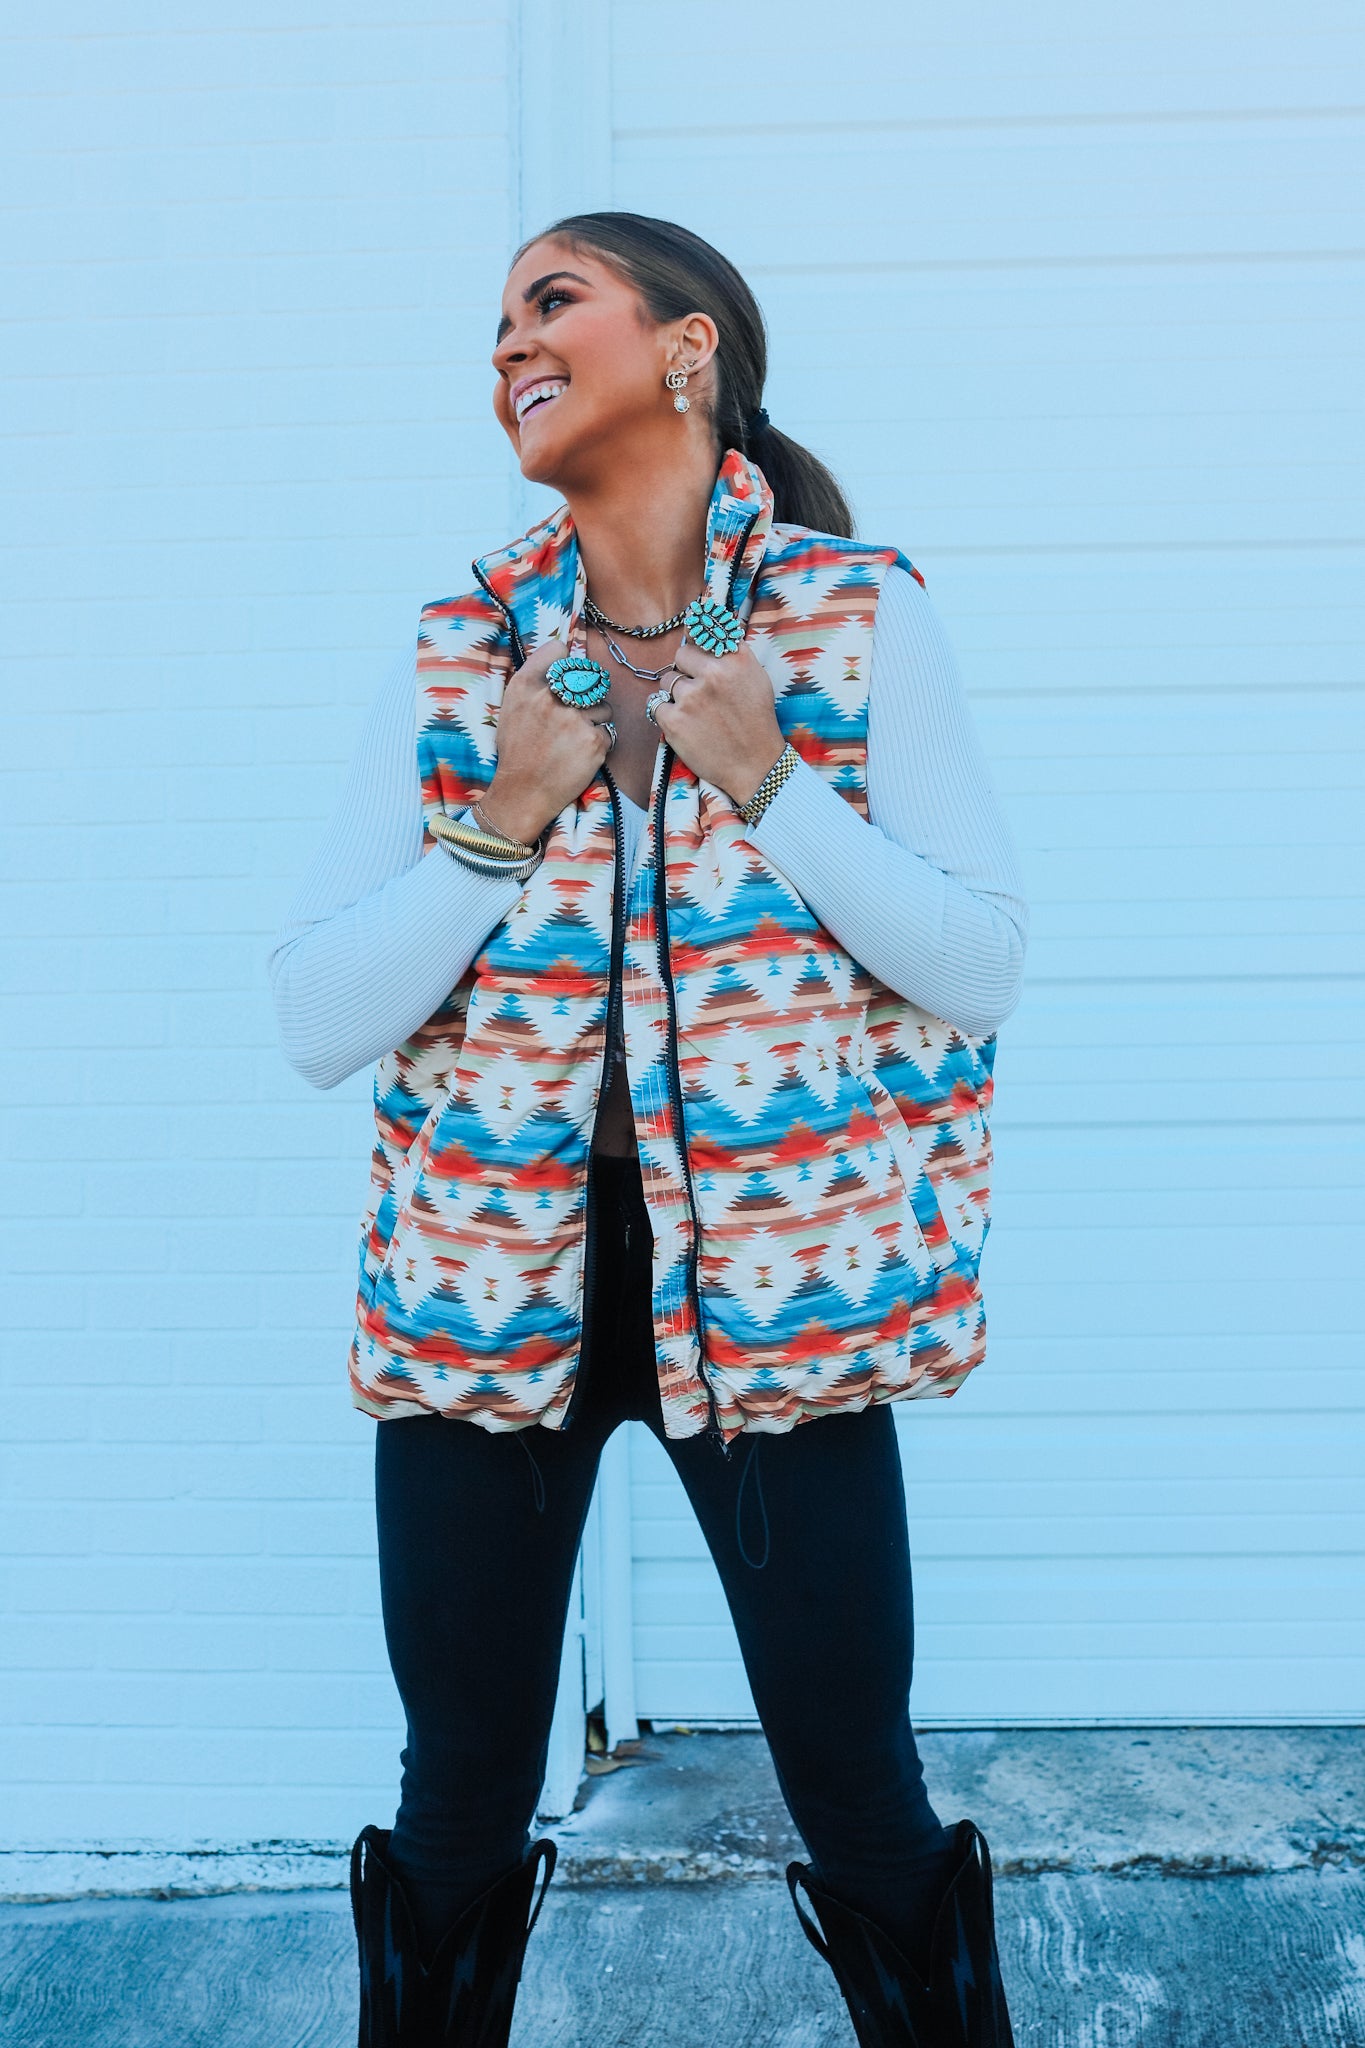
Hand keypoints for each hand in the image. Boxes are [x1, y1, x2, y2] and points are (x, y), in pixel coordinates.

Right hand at [479, 640, 613, 843]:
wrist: (523, 791)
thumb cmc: (518, 750)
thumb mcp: (512, 706)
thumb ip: (535, 679)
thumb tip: (564, 651)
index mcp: (526, 685)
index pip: (559, 650)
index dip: (567, 663)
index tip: (566, 677)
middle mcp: (550, 698)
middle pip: (589, 678)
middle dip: (587, 695)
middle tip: (573, 716)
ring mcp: (574, 720)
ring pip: (603, 707)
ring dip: (594, 722)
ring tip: (573, 740)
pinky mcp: (593, 742)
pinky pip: (608, 732)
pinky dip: (599, 744)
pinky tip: (580, 754)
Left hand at [651, 638, 786, 807]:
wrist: (754, 765)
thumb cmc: (756, 721)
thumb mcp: (755, 677)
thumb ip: (732, 650)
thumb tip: (708, 619)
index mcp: (735, 659)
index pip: (703, 631)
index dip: (698, 642)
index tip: (695, 644)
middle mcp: (714, 673)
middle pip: (681, 654)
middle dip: (686, 670)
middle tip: (700, 692)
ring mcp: (691, 697)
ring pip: (667, 679)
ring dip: (675, 693)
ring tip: (695, 711)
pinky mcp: (674, 720)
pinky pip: (656, 704)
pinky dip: (666, 713)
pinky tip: (685, 725)